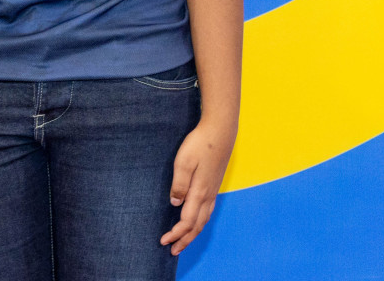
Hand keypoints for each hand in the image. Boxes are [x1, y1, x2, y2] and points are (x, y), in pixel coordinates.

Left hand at [161, 116, 235, 254]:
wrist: (220, 131)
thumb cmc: (200, 144)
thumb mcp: (184, 161)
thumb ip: (179, 184)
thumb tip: (175, 204)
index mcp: (199, 192)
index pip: (187, 221)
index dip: (175, 234)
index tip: (163, 241)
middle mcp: (208, 195)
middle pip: (197, 226)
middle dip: (185, 240)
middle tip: (172, 251)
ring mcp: (213, 191)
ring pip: (204, 220)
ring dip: (193, 233)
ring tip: (183, 241)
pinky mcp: (214, 185)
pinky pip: (207, 211)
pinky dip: (200, 222)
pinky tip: (195, 222)